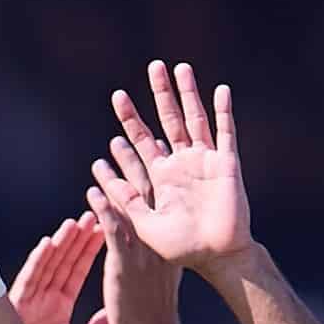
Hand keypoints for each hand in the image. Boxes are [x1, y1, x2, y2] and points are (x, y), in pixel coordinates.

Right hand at [9, 215, 116, 323]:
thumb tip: (113, 316)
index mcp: (57, 307)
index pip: (76, 273)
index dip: (88, 252)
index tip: (102, 232)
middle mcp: (42, 299)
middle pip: (62, 263)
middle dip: (77, 240)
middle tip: (92, 216)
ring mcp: (28, 301)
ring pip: (47, 266)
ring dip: (60, 244)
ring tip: (75, 223)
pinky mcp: (16, 306)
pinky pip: (28, 280)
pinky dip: (37, 263)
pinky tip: (47, 245)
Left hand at [86, 155, 187, 323]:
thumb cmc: (153, 309)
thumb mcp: (158, 274)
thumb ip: (152, 253)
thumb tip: (151, 243)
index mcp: (165, 237)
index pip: (160, 195)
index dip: (156, 169)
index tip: (154, 145)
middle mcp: (158, 237)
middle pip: (146, 190)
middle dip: (136, 161)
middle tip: (127, 136)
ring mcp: (142, 248)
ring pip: (130, 204)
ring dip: (117, 177)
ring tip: (106, 153)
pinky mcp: (125, 261)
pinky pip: (114, 229)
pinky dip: (104, 208)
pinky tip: (94, 191)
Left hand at [97, 60, 251, 273]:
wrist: (215, 257)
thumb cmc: (180, 249)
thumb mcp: (144, 225)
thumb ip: (125, 203)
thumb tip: (97, 184)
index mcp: (161, 177)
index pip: (142, 141)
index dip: (130, 121)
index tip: (117, 99)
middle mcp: (183, 163)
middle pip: (168, 120)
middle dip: (159, 94)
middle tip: (152, 66)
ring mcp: (205, 160)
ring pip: (194, 118)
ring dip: (188, 93)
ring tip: (179, 68)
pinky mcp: (226, 163)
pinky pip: (225, 132)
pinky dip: (223, 111)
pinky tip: (219, 90)